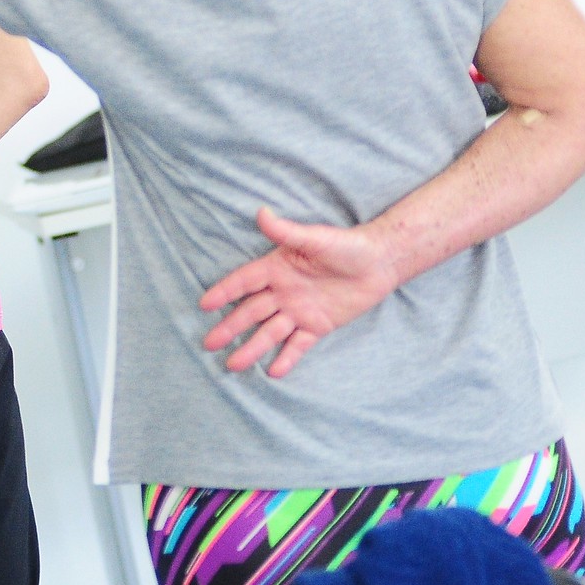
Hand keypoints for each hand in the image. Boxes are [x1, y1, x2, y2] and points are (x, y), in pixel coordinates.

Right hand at [198, 207, 400, 377]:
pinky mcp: (318, 325)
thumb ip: (287, 232)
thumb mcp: (315, 238)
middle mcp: (282, 292)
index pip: (243, 282)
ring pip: (270, 332)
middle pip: (250, 312)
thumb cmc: (347, 245)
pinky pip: (299, 344)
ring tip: (233, 365)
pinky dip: (287, 358)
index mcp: (276, 269)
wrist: (381, 262)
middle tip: (209, 343)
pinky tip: (273, 372)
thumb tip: (261, 213)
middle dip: (230, 327)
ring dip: (252, 348)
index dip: (224, 292)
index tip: (204, 305)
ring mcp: (299, 311)